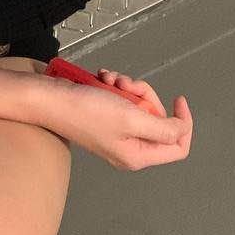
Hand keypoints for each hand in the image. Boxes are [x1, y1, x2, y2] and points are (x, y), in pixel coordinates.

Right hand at [48, 68, 192, 170]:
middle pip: (158, 119)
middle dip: (146, 96)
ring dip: (129, 87)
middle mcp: (129, 146)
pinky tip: (103, 80)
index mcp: (138, 155)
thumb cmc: (86, 111)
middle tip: (130, 87)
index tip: (178, 100)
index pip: (178, 146)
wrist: (51, 99)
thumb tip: (182, 129)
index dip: (183, 122)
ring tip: (112, 81)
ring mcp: (117, 131)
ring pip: (140, 104)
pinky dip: (115, 85)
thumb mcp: (132, 119)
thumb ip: (164, 128)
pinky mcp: (106, 116)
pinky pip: (123, 98)